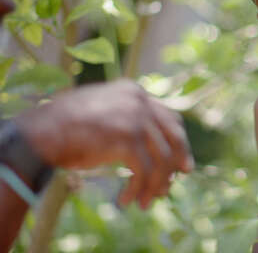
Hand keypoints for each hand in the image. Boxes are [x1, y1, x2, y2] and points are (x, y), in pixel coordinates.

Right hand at [13, 79, 193, 208]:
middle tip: (172, 184)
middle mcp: (139, 101)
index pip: (170, 118)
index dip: (178, 142)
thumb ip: (129, 120)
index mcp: (134, 91)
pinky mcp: (128, 139)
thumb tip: (152, 148)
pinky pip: (144, 171)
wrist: (41, 132)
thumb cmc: (66, 127)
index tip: (181, 162)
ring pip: (162, 159)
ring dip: (155, 184)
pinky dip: (139, 189)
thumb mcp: (104, 113)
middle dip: (177, 162)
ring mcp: (135, 118)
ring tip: (146, 201)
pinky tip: (127, 200)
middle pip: (174, 136)